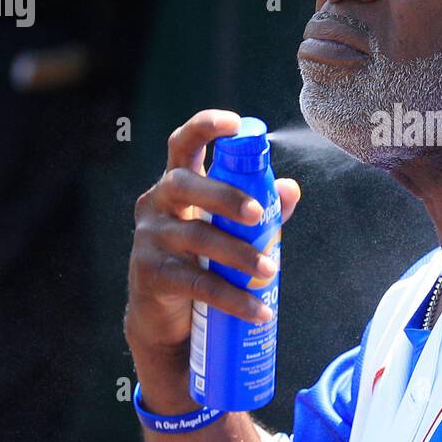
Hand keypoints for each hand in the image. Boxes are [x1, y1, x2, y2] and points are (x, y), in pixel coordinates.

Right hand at [124, 110, 299, 379]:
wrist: (168, 320)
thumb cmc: (202, 260)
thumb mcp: (230, 229)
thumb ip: (260, 206)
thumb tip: (291, 188)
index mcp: (177, 183)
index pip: (183, 144)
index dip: (205, 127)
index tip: (233, 122)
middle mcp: (157, 203)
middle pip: (186, 185)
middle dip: (225, 196)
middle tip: (259, 214)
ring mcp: (150, 239)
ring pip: (196, 236)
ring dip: (238, 253)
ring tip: (270, 270)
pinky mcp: (151, 275)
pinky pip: (197, 283)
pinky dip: (232, 297)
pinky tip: (258, 309)